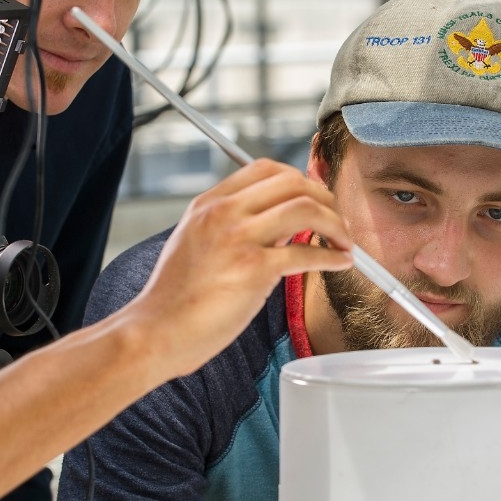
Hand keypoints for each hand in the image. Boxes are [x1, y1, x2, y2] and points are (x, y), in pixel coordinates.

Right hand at [129, 158, 351, 377]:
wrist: (156, 331)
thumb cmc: (177, 298)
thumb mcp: (196, 243)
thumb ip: (232, 227)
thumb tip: (280, 228)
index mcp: (208, 204)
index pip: (265, 169)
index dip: (300, 180)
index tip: (315, 199)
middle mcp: (223, 213)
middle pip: (292, 182)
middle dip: (325, 199)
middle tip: (337, 221)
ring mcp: (238, 239)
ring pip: (306, 209)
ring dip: (336, 225)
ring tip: (345, 243)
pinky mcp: (252, 270)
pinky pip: (306, 254)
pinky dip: (332, 257)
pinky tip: (339, 264)